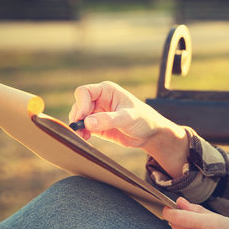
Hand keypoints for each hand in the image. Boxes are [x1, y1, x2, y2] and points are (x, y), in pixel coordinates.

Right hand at [69, 81, 187, 177]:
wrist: (150, 134)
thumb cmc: (143, 120)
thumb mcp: (128, 118)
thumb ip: (109, 119)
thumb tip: (88, 122)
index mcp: (106, 90)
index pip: (84, 92)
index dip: (80, 104)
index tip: (83, 118)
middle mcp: (99, 99)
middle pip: (78, 105)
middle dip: (78, 118)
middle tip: (80, 131)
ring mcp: (97, 113)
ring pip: (78, 117)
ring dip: (78, 127)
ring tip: (84, 136)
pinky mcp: (97, 125)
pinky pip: (83, 128)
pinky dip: (81, 133)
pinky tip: (86, 138)